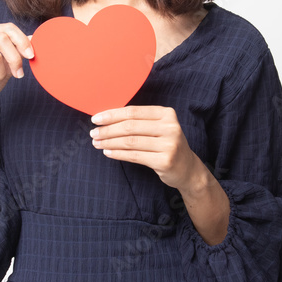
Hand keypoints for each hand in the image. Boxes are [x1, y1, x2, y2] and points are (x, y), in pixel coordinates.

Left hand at [88, 105, 202, 190]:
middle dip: (108, 130)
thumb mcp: (159, 128)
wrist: (187, 169)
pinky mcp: (165, 161)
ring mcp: (169, 144)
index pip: (133, 112)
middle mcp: (170, 127)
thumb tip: (107, 118)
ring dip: (110, 142)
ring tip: (97, 143)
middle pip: (130, 126)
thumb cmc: (167, 145)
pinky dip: (118, 154)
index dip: (112, 115)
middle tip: (93, 133)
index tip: (96, 119)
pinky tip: (108, 152)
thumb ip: (139, 121)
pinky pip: (135, 156)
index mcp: (166, 113)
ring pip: (130, 141)